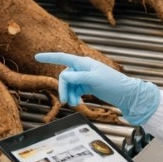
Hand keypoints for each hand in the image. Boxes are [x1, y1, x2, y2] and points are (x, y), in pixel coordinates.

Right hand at [33, 51, 160, 124]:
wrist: (126, 94)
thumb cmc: (113, 83)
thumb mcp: (93, 79)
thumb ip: (77, 77)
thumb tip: (63, 75)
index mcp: (83, 63)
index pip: (62, 57)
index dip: (49, 57)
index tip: (36, 57)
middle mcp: (83, 68)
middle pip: (65, 76)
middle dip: (63, 88)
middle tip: (65, 101)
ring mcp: (85, 77)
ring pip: (69, 85)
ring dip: (69, 94)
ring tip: (74, 104)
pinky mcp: (88, 86)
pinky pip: (75, 90)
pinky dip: (74, 96)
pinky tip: (77, 102)